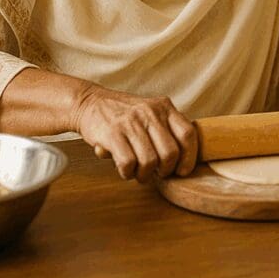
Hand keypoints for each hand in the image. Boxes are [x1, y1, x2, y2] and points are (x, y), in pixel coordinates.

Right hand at [72, 84, 197, 181]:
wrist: (89, 102)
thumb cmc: (124, 115)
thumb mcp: (150, 112)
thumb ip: (166, 129)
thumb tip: (183, 161)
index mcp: (164, 107)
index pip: (188, 133)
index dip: (190, 156)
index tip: (183, 170)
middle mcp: (150, 112)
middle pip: (170, 152)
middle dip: (165, 171)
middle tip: (157, 173)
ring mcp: (131, 122)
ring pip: (150, 161)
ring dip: (145, 175)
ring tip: (139, 173)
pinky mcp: (112, 133)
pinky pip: (128, 163)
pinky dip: (128, 173)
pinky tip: (125, 170)